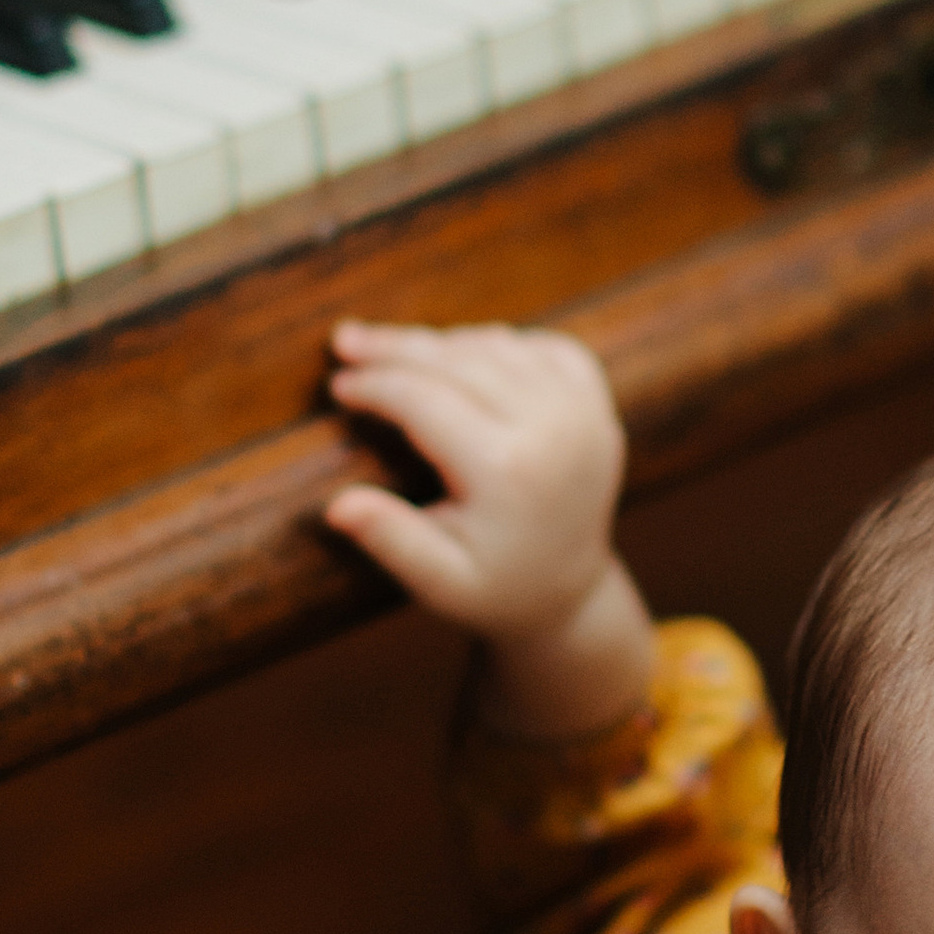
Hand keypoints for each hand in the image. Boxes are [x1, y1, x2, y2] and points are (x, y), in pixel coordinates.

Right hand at [322, 320, 655, 733]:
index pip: (424, 400)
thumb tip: (336, 507)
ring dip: (441, 343)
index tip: (338, 384)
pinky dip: (496, 344)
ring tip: (391, 351)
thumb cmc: (494, 589)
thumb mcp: (439, 582)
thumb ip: (391, 540)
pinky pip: (541, 346)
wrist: (571, 593)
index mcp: (509, 471)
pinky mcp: (597, 402)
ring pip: (496, 346)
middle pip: (457, 361)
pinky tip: (460, 354)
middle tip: (346, 341)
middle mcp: (554, 428)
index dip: (375, 386)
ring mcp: (583, 409)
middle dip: (395, 348)